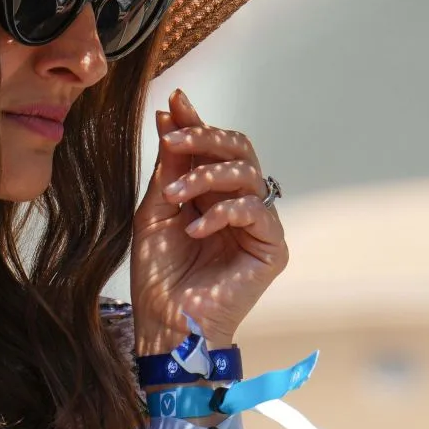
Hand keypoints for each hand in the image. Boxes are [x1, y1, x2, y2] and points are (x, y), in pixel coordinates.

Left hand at [130, 86, 287, 350]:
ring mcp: (258, 225)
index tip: (175, 103)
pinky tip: (195, 229)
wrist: (165, 324)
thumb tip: (172, 112)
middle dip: (204, 139)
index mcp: (213, 194)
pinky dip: (223, 213)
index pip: (214, 147)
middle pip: (239, 150)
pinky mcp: (272, 248)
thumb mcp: (155, 210)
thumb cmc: (158, 276)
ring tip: (175, 197)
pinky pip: (256, 211)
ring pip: (247, 174)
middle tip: (173, 140)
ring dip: (206, 176)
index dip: (196, 123)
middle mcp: (239, 204)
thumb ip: (169, 165)